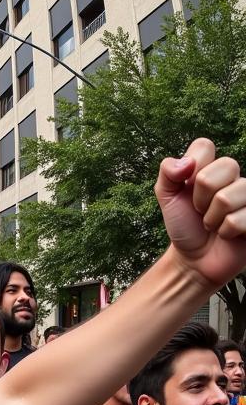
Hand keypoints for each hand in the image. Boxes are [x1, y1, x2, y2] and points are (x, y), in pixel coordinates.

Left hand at [156, 139, 245, 289]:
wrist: (194, 259)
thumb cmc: (184, 226)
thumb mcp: (166, 198)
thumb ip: (167, 173)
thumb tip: (186, 163)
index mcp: (210, 168)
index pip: (204, 145)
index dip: (191, 168)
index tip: (187, 188)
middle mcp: (233, 178)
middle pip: (224, 167)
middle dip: (202, 197)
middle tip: (200, 211)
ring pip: (229, 197)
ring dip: (212, 218)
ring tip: (213, 224)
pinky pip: (239, 219)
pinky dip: (226, 231)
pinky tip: (227, 234)